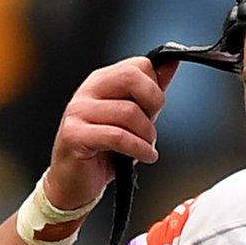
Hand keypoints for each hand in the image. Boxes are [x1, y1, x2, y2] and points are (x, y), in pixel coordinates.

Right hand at [45, 57, 178, 212]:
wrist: (74, 182)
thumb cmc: (104, 150)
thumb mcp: (132, 118)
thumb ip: (149, 92)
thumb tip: (171, 63)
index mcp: (101, 81)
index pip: (138, 65)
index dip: (155, 87)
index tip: (155, 109)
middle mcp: (87, 91)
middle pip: (131, 76)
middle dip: (153, 102)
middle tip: (153, 123)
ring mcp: (78, 111)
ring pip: (129, 112)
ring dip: (148, 135)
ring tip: (147, 147)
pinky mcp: (74, 135)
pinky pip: (118, 136)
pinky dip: (140, 149)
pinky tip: (146, 156)